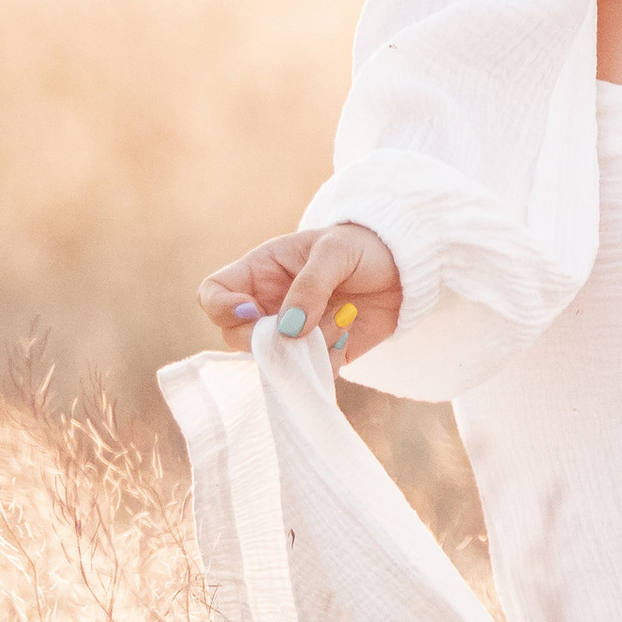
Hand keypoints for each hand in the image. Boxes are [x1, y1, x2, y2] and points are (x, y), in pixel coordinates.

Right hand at [196, 222, 403, 358]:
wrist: (407, 269)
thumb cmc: (364, 247)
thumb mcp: (335, 252)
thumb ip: (310, 286)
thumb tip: (286, 331)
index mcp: (260, 272)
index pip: (214, 294)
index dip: (223, 307)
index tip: (252, 311)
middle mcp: (269, 306)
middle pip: (236, 337)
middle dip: (264, 340)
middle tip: (300, 328)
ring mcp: (292, 335)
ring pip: (272, 362)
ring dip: (302, 351)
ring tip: (338, 321)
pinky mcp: (319, 356)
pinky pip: (308, 374)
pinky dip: (325, 362)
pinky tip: (348, 332)